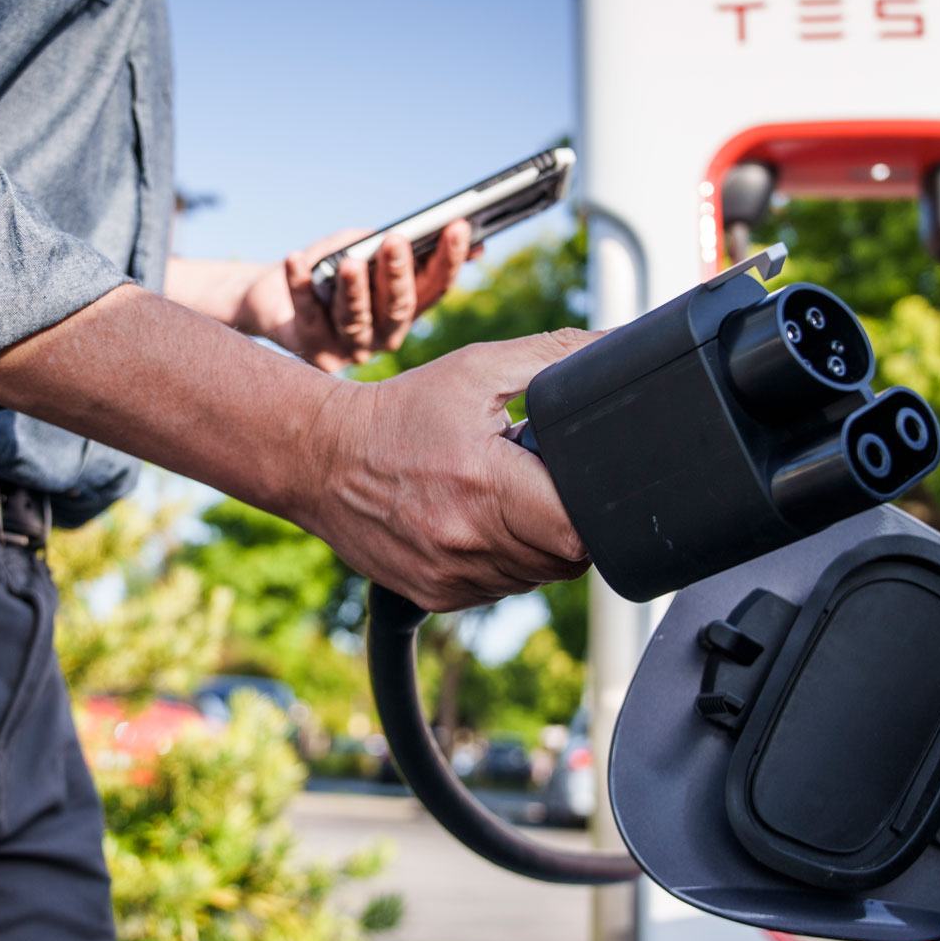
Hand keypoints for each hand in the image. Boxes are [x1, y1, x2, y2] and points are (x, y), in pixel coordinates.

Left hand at [239, 220, 477, 370]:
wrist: (271, 297)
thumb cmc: (328, 271)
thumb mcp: (366, 251)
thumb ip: (402, 244)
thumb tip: (459, 230)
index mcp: (405, 311)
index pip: (435, 288)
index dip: (449, 259)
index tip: (458, 226)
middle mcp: (383, 336)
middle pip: (398, 307)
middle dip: (398, 273)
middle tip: (396, 240)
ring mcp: (348, 348)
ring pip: (355, 319)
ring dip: (353, 289)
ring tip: (350, 261)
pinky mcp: (311, 348)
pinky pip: (306, 314)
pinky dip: (299, 285)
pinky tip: (295, 258)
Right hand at [298, 327, 596, 610]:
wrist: (322, 458)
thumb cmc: (402, 412)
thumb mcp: (477, 368)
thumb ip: (555, 357)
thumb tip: (617, 346)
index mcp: (484, 484)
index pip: (576, 529)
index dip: (595, 509)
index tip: (582, 481)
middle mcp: (467, 540)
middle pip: (565, 557)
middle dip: (570, 521)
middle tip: (543, 481)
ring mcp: (451, 575)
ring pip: (537, 576)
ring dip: (540, 544)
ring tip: (509, 498)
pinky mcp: (438, 594)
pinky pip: (502, 588)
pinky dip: (507, 561)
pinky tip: (482, 522)